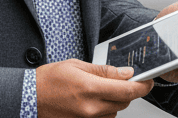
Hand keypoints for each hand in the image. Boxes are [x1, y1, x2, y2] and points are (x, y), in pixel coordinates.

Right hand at [36, 59, 152, 117]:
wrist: (30, 98)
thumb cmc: (48, 80)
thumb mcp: (77, 65)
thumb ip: (104, 71)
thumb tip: (125, 73)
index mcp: (90, 88)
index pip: (128, 90)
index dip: (143, 85)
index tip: (148, 80)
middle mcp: (91, 108)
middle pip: (125, 101)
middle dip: (128, 89)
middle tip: (122, 79)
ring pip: (116, 110)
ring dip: (115, 99)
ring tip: (100, 88)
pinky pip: (105, 117)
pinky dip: (105, 108)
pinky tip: (94, 99)